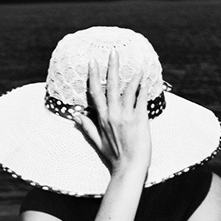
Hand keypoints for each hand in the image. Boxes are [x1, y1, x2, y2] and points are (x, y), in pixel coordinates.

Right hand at [72, 49, 151, 176]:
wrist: (129, 167)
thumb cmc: (114, 157)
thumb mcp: (97, 142)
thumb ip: (87, 127)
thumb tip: (74, 116)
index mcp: (102, 119)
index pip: (95, 93)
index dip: (94, 76)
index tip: (93, 62)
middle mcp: (113, 115)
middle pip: (112, 86)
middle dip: (112, 68)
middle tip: (114, 52)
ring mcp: (127, 116)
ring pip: (129, 90)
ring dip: (133, 77)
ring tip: (137, 66)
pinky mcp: (140, 119)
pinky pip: (142, 100)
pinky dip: (143, 89)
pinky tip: (145, 80)